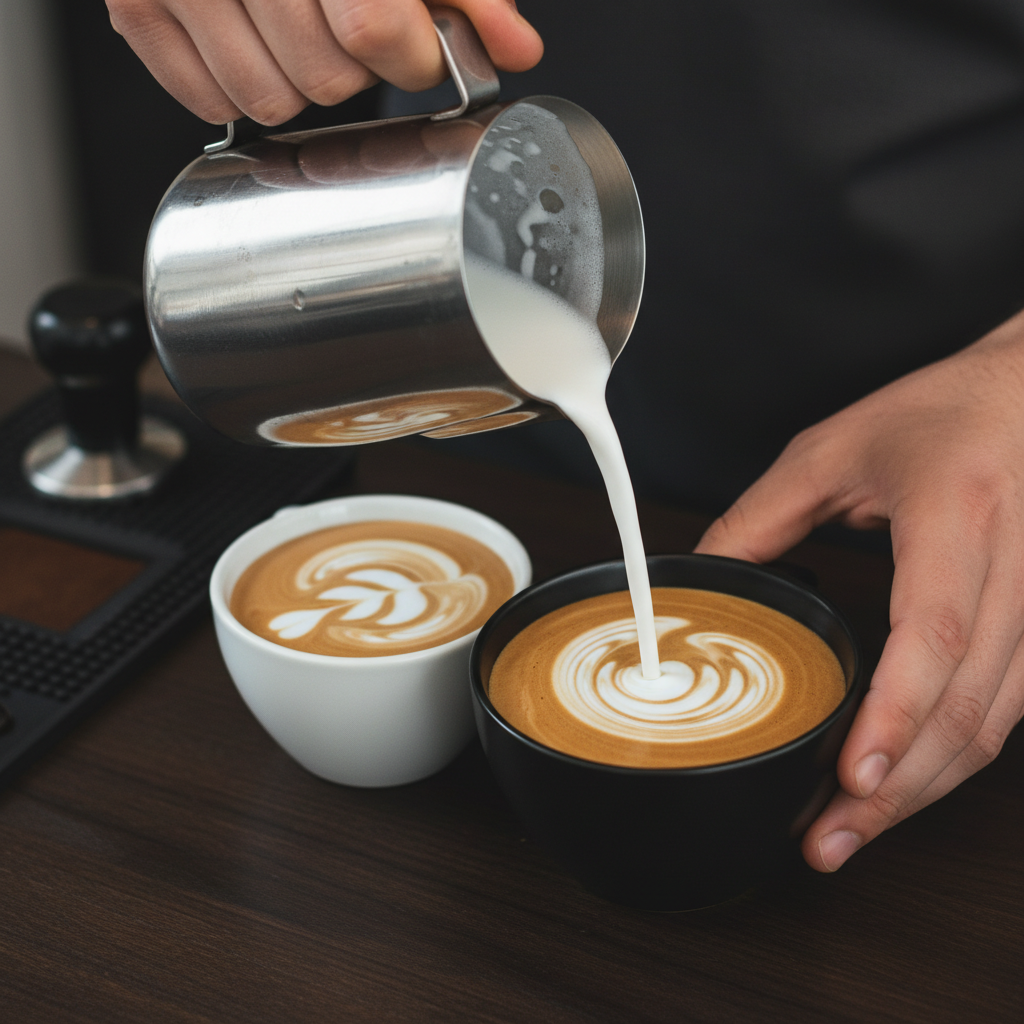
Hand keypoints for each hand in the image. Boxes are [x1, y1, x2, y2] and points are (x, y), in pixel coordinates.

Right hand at [106, 0, 542, 123]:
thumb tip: (517, 50)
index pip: (374, 30)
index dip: (411, 55)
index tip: (417, 46)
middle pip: (323, 80)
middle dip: (357, 71)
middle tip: (353, 29)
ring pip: (268, 102)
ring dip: (301, 85)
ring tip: (302, 31)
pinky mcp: (135, 4)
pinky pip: (209, 102)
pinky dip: (241, 87)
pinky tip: (255, 42)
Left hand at [695, 308, 1023, 871]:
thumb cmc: (939, 411)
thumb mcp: (832, 449)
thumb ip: (761, 517)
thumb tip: (700, 578)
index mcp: (958, 516)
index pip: (937, 635)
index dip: (896, 717)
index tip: (852, 778)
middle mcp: (1017, 569)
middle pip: (969, 709)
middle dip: (899, 790)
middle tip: (827, 838)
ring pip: (995, 727)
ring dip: (924, 790)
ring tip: (851, 829)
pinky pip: (1007, 713)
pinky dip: (950, 758)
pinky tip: (902, 784)